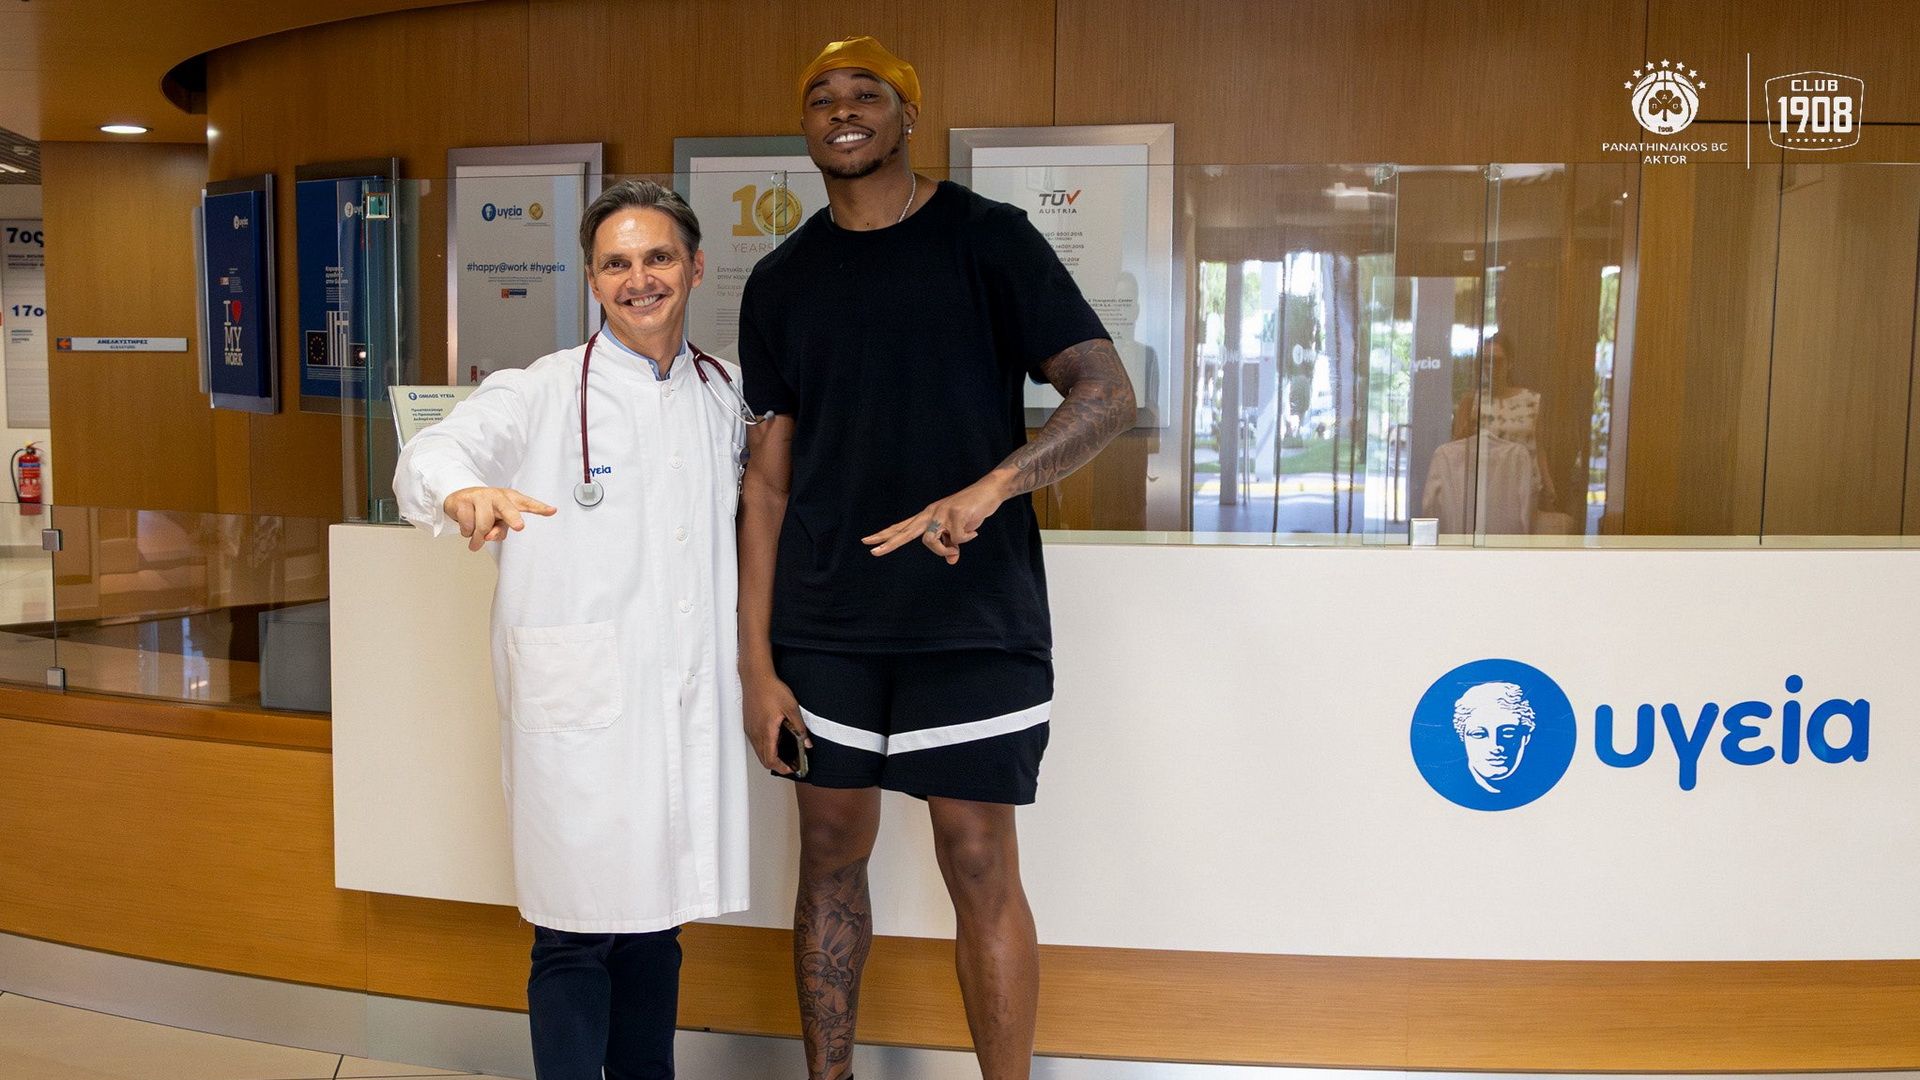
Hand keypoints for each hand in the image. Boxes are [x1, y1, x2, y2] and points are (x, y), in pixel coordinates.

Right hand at [443, 487, 556, 551]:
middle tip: (520, 527)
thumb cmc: (485, 511)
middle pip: (507, 508)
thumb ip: (499, 530)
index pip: (527, 504)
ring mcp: (479, 496)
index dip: (539, 508)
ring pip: (483, 525)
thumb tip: (488, 536)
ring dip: (478, 539)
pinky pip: (467, 525)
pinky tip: (467, 527)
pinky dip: (466, 532)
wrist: (459, 499)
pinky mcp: (463, 500)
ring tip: (476, 540)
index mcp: (510, 499)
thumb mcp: (496, 522)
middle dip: (513, 517)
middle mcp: (496, 495)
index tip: (552, 511)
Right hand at [743, 666, 808, 774]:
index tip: (792, 769)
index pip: (771, 759)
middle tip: (791, 764)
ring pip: (759, 752)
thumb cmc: (771, 689)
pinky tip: (776, 741)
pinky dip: (766, 748)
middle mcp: (755, 733)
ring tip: (786, 754)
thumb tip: (806, 742)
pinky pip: (756, 743)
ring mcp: (750, 730)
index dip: (782, 768)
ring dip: (771, 757)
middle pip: (764, 759)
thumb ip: (800, 727)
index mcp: (766, 732)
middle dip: (778, 765)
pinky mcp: (748, 725)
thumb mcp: (792, 708)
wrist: (756, 677)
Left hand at [861, 472, 1013, 564]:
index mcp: (928, 516)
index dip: (886, 534)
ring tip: (956, 550)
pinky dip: (966, 538)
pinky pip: (956, 538)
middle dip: (889, 542)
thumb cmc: (972, 510)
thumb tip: (951, 560)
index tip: (868, 541)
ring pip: (930, 539)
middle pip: (905, 531)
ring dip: (943, 550)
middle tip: (873, 552)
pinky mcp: (955, 512)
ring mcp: (941, 512)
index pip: (902, 526)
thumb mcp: (960, 531)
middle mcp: (930, 513)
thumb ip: (952, 545)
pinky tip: (974, 532)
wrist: (989, 490)